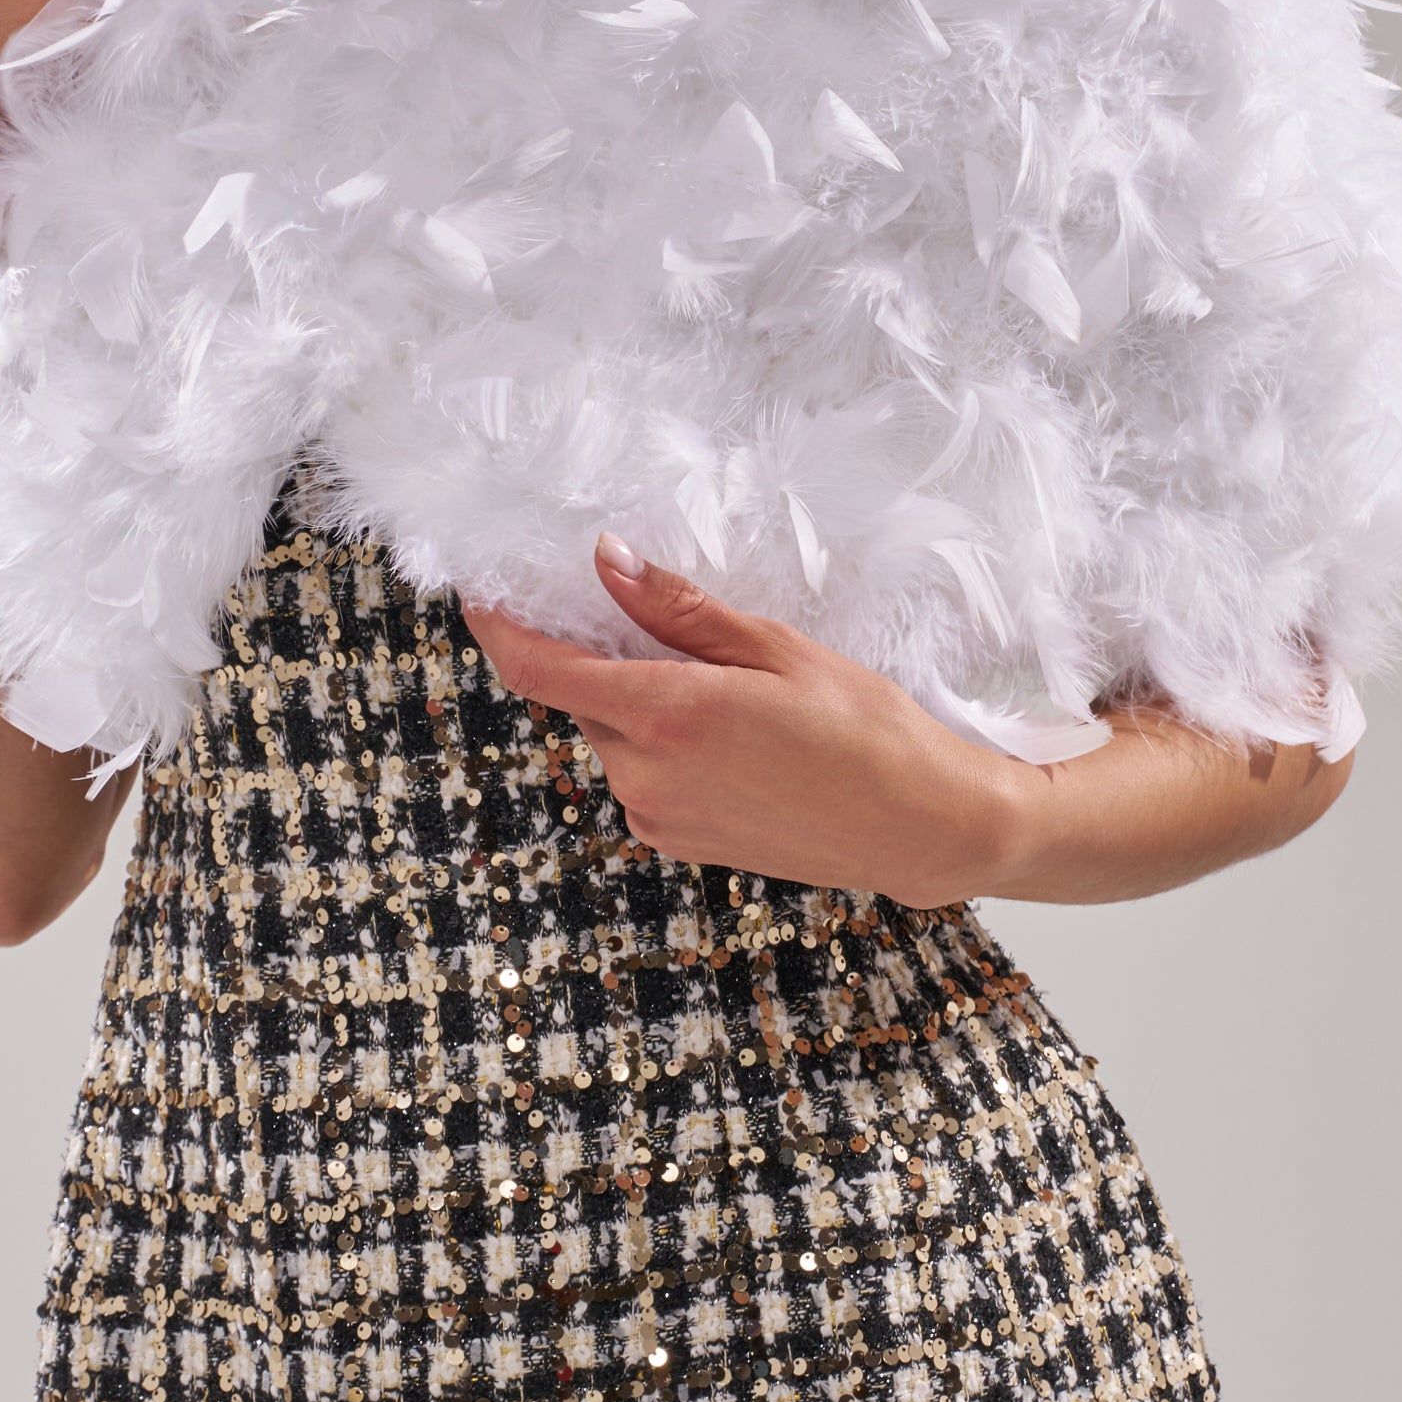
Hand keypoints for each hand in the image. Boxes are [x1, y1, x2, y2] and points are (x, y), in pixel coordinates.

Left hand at [461, 537, 1023, 907]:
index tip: (480, 590)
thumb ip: (679, 611)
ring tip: (718, 680)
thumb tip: (608, 561)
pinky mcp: (678, 841)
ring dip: (634, 699)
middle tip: (644, 615)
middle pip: (581, 698)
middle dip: (595, 654)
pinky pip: (640, 774)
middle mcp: (646, 776)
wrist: (920, 826)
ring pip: (612, 736)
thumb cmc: (866, 730)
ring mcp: (658, 817)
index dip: (496, 626)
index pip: (540, 669)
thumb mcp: (776, 648)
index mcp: (666, 717)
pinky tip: (727, 730)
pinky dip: (657, 740)